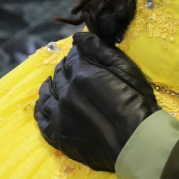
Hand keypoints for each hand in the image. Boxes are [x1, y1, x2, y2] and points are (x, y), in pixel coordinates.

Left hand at [35, 32, 159, 170]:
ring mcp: (58, 114)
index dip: (78, 54)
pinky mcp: (57, 134)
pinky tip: (47, 103)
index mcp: (81, 73)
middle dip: (66, 68)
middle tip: (75, 70)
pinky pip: (41, 117)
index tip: (83, 56)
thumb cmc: (136, 102)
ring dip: (52, 85)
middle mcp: (65, 92)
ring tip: (58, 83)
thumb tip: (78, 36)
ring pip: (47, 93)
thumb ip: (100, 50)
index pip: (73, 57)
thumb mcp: (125, 69)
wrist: (136, 141)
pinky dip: (42, 106)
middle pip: (59, 73)